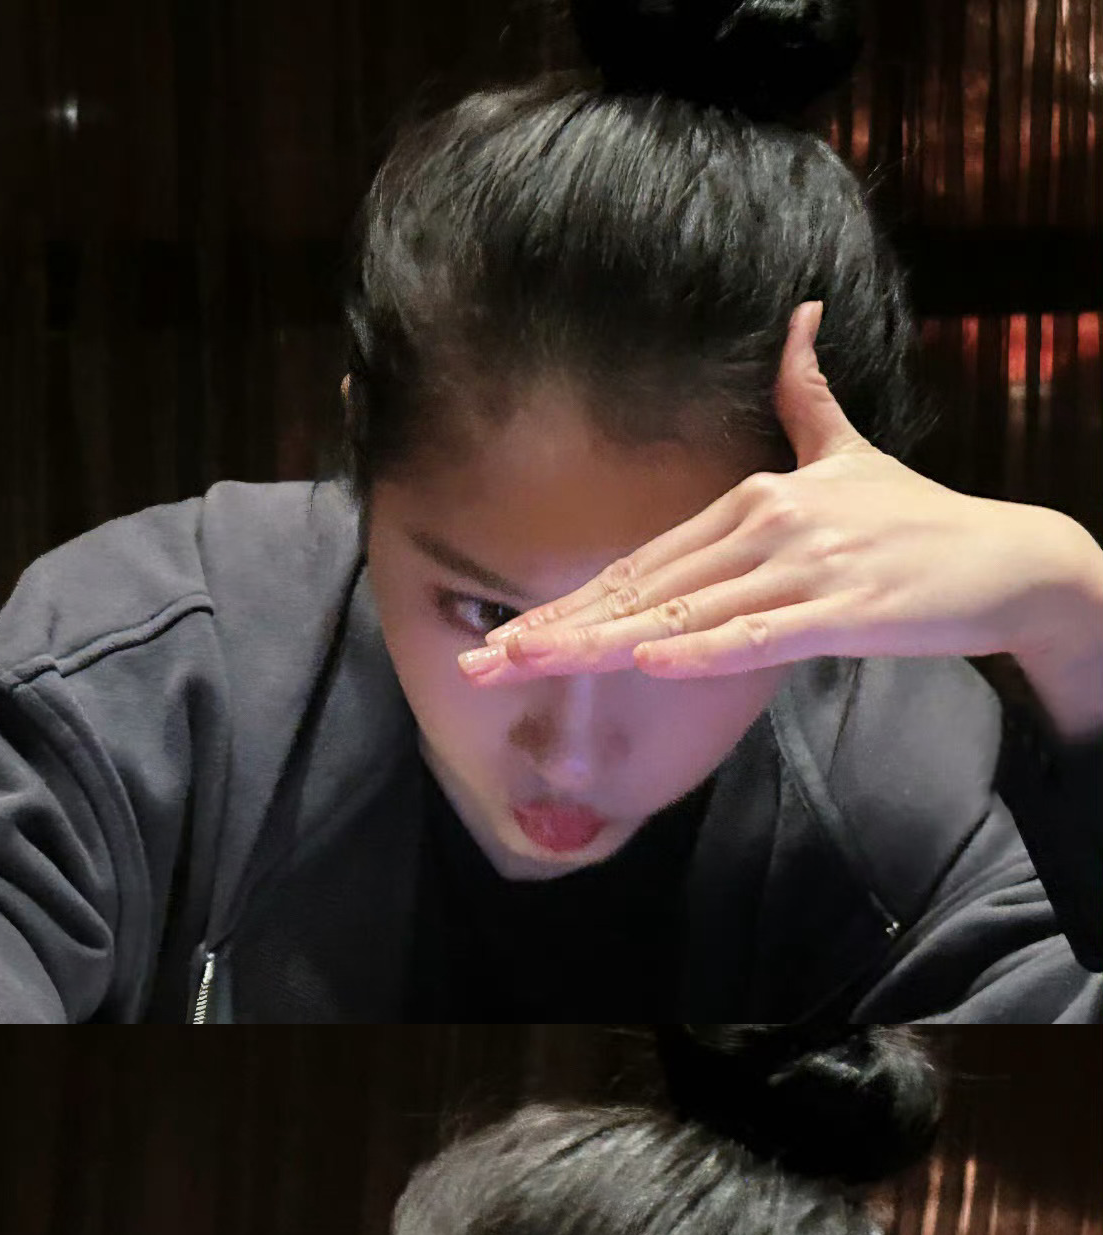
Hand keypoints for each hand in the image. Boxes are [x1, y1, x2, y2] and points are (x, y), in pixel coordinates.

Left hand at [456, 302, 1098, 727]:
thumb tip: (798, 315)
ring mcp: (800, 569)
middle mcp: (765, 526)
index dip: (568, 601)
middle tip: (480, 664)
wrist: (1006, 559)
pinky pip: (755, 636)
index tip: (504, 633)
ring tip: (532, 666)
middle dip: (556, 628)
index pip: (641, 563)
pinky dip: (701, 650)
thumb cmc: (917, 519)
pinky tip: (647, 662)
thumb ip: (806, 394)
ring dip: (601, 645)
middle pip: (641, 589)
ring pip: (680, 615)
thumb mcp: (851, 451)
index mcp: (753, 498)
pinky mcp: (838, 610)